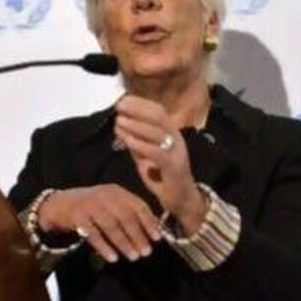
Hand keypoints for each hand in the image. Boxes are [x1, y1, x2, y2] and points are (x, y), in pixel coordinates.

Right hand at [38, 184, 160, 262]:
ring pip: (110, 225)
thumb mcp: (111, 203)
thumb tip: (154, 229)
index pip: (137, 205)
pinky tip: (113, 258)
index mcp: (116, 191)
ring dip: (123, 242)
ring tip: (133, 257)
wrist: (59, 204)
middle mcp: (104, 195)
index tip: (157, 238)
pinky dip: (104, 247)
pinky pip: (93, 234)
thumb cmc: (92, 206)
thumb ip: (129, 211)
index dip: (148, 222)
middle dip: (137, 235)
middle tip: (146, 252)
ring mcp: (90, 205)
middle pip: (125, 216)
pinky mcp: (77, 217)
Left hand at [114, 95, 207, 234]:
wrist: (182, 200)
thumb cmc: (163, 176)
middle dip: (137, 109)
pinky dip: (141, 145)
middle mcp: (176, 138)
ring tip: (119, 122)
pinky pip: (158, 152)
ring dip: (136, 125)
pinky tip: (128, 140)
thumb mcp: (145, 156)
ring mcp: (177, 152)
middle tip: (119, 107)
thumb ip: (136, 141)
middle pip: (159, 116)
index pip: (158, 110)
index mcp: (170, 133)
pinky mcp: (175, 166)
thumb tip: (120, 124)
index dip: (140, 103)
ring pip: (157, 132)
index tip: (122, 100)